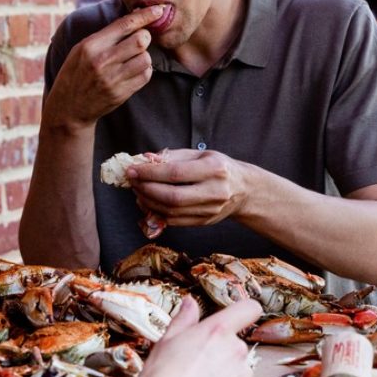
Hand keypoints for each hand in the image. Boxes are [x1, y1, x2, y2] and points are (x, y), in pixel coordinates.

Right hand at [45, 6, 164, 130]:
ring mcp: (112, 79)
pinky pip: (145, 76)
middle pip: (140, 40)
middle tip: (140, 40)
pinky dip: (144, 70)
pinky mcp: (121, 93)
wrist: (68, 108)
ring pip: (145, 58)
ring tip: (134, 58)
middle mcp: (102, 61)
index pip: (124, 25)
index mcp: (90, 45)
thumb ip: (104, 36)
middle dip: (144, 37)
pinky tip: (134, 70)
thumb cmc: (75, 74)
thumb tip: (133, 19)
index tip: (158, 10)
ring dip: (144, 56)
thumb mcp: (80, 50)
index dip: (145, 15)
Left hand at [129, 148, 250, 225]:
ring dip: (147, 202)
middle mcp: (214, 191)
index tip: (132, 169)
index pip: (175, 173)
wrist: (244, 190)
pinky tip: (147, 202)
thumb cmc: (219, 168)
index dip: (150, 173)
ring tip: (137, 190)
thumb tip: (144, 159)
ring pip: (170, 211)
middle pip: (172, 196)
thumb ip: (173, 156)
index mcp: (214, 169)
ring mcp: (210, 210)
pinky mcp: (204, 222)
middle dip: (146, 189)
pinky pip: (174, 221)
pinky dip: (156, 212)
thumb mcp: (200, 155)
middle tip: (132, 181)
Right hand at [136, 296, 261, 376]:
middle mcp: (236, 349)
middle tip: (200, 369)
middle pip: (238, 345)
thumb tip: (190, 302)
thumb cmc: (160, 376)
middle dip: (223, 354)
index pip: (249, 309)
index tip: (240, 319)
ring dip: (228, 376)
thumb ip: (185, 319)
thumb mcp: (167, 340)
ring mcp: (244, 375)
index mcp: (217, 330)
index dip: (245, 312)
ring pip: (241, 370)